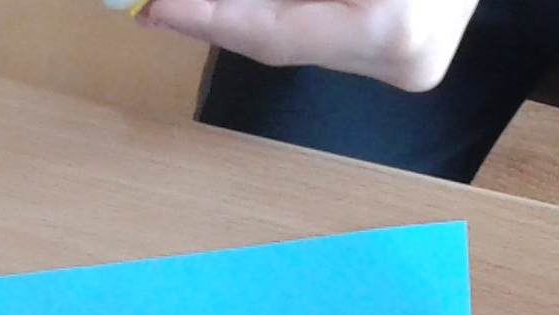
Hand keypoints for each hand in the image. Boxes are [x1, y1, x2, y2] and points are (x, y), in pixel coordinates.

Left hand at [138, 0, 479, 90]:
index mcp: (394, 30)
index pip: (273, 33)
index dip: (204, 18)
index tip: (150, 6)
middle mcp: (402, 61)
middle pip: (279, 41)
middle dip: (213, 15)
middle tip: (153, 2)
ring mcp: (407, 64)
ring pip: (297, 38)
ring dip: (240, 14)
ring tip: (181, 1)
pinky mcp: (405, 52)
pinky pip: (323, 32)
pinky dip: (279, 11)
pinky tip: (233, 3)